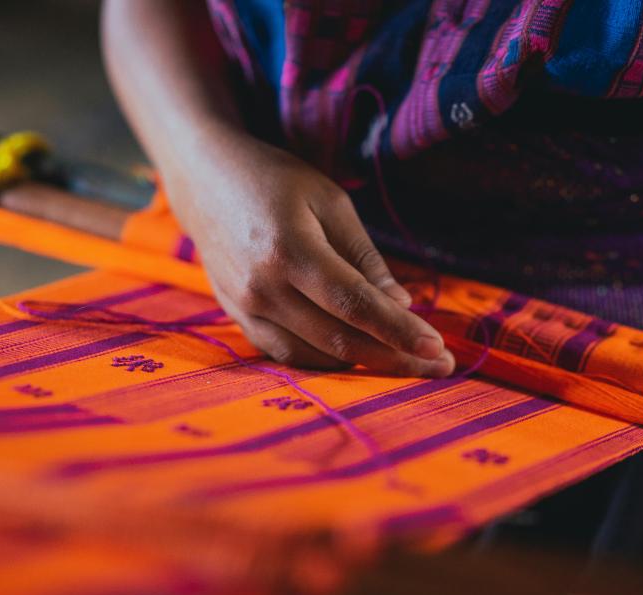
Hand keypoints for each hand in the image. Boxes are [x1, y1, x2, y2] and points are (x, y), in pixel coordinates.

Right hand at [165, 125, 454, 376]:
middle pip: (339, 339)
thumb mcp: (330, 203)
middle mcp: (262, 288)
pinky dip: (327, 360)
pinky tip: (361, 356)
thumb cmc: (274, 180)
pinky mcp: (237, 318)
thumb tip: (400, 305)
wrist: (203, 179)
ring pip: (315, 355)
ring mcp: (244, 308)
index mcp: (289, 250)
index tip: (437, 349)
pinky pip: (288, 353)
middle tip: (439, 366)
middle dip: (395, 358)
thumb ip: (364, 258)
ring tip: (407, 362)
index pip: (354, 305)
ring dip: (365, 365)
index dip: (398, 331)